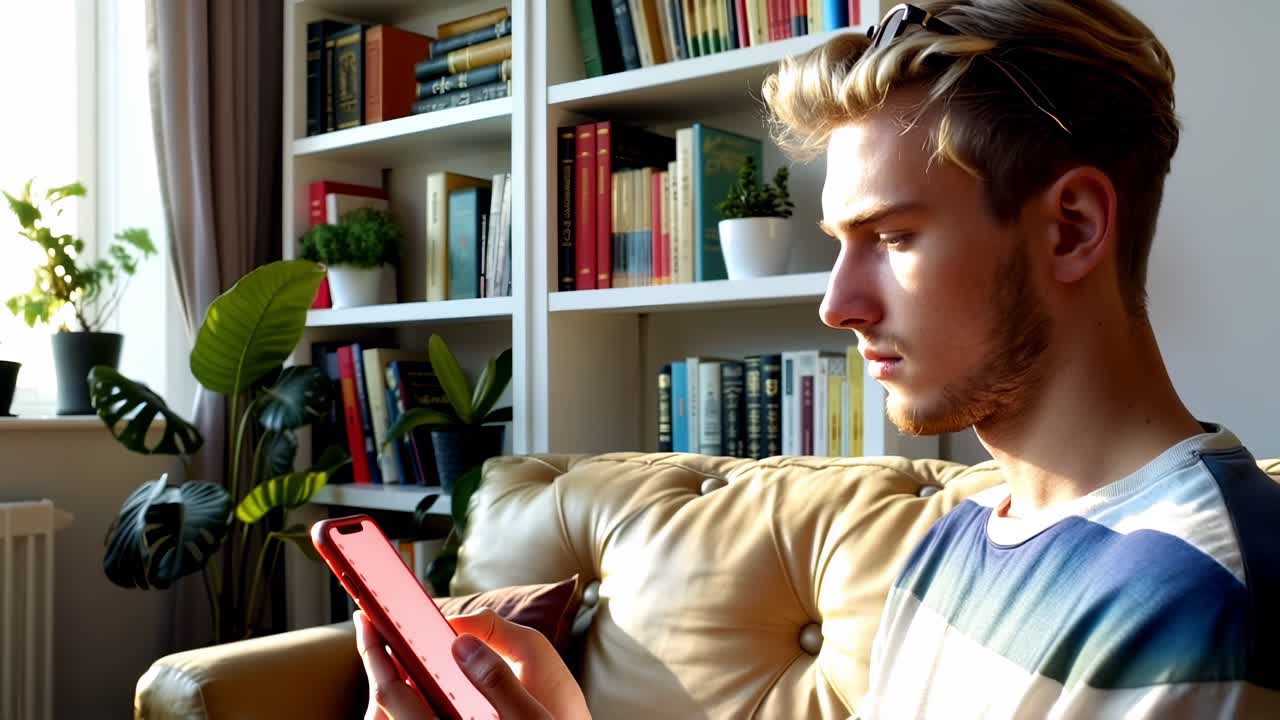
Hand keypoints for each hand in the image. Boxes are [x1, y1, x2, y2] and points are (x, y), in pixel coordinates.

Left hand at [355, 609, 589, 719]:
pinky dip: (404, 706)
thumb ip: (498, 677)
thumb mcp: (532, 715)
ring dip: (390, 690)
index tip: (366, 619)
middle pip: (382, 707)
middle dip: (376, 665)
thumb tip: (461, 640)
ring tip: (400, 658)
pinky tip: (424, 689)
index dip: (373, 653)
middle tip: (376, 630)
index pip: (390, 691)